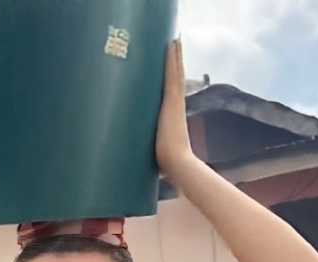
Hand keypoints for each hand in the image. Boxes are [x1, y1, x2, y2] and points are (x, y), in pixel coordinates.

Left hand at [155, 39, 195, 173]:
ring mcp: (175, 103)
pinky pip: (172, 75)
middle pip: (176, 78)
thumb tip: (138, 162)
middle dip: (175, 62)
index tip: (172, 65)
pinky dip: (173, 60)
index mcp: (172, 116)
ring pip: (175, 73)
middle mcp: (176, 106)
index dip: (173, 78)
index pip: (172, 92)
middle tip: (175, 43)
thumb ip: (148, 152)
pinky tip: (171, 46)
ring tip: (174, 39)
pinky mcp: (173, 101)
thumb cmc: (168, 164)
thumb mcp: (154, 152)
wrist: (179, 164)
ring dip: (175, 56)